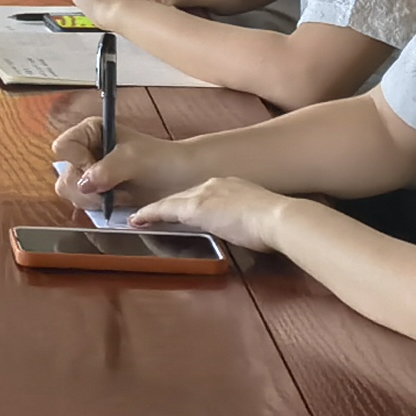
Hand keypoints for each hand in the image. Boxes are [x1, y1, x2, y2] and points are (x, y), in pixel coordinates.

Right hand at [42, 117, 205, 219]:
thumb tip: (85, 183)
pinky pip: (84, 204)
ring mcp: (90, 173)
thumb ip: (107, 169)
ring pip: (71, 192)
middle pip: (64, 173)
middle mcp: (86, 151)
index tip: (99, 168)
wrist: (184, 180)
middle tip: (110, 187)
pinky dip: (100, 207)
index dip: (79, 161)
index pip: (63, 147)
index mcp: (90, 132)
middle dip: (87, 187)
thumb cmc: (163, 160)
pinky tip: (120, 201)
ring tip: (120, 194)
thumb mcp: (134, 159)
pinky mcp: (97, 192)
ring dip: (95, 199)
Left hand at [131, 176, 292, 251]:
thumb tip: (247, 230)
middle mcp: (214, 185)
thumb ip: (246, 220)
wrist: (278, 217)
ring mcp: (203, 194)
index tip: (181, 209)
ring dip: (155, 210)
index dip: (188, 201)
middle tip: (151, 213)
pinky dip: (150, 214)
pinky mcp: (195, 208)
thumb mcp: (258, 219)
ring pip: (172, 201)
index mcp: (231, 185)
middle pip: (184, 195)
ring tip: (139, 216)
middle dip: (169, 205)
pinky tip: (137, 220)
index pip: (203, 193)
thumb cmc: (276, 225)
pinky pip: (165, 209)